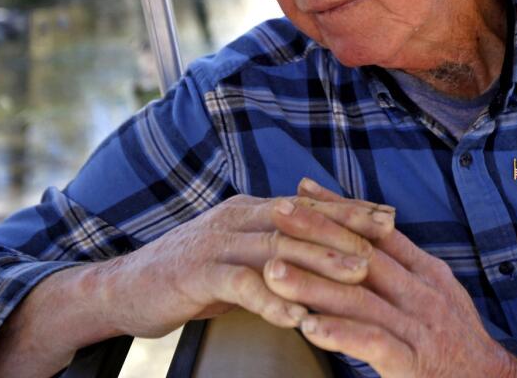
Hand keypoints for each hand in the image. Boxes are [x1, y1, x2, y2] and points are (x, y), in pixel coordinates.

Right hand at [99, 191, 396, 337]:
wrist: (126, 287)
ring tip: (356, 274)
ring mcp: (215, 243)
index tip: (390, 217)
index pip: (309, 204)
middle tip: (386, 238)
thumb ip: (276, 251)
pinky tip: (297, 313)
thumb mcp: (239, 256)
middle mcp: (236, 218)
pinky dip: (271, 297)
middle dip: (346, 227)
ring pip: (276, 246)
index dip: (350, 209)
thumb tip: (324, 253)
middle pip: (300, 218)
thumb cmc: (190, 275)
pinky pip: (240, 283)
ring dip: (319, 259)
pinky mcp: (196, 273)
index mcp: (250, 210)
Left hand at [262, 180, 516, 377]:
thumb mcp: (435, 292)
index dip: (339, 207)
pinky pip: (372, 343)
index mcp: (426, 271)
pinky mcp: (413, 363)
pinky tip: (308, 327)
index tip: (303, 188)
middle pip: (362, 253)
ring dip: (312, 284)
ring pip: (359, 298)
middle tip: (278, 212)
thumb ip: (402, 266)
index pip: (377, 230)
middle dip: (317, 231)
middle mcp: (422, 293)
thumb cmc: (456, 340)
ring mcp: (418, 327)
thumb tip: (365, 235)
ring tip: (273, 272)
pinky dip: (340, 333)